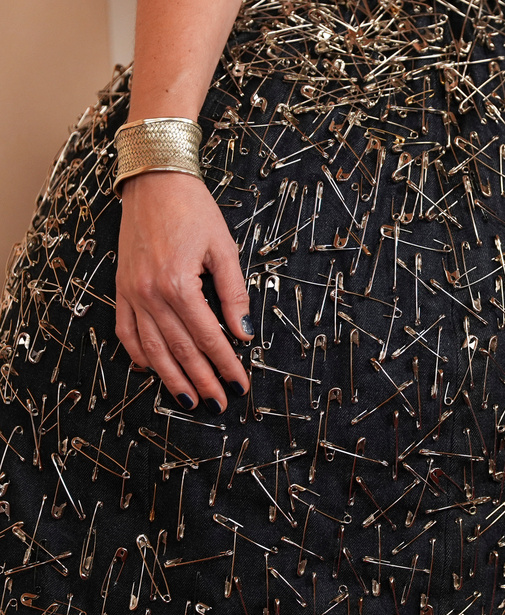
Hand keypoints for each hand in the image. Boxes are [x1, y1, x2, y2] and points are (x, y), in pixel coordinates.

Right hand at [115, 172, 252, 412]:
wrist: (153, 181)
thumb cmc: (192, 210)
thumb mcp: (223, 249)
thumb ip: (234, 294)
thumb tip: (244, 332)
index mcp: (179, 284)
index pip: (208, 336)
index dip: (225, 364)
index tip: (239, 384)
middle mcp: (151, 293)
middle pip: (180, 349)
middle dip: (203, 380)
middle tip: (219, 403)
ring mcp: (132, 293)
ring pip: (152, 348)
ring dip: (171, 378)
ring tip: (189, 400)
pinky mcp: (122, 288)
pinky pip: (127, 330)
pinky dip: (139, 353)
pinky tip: (151, 370)